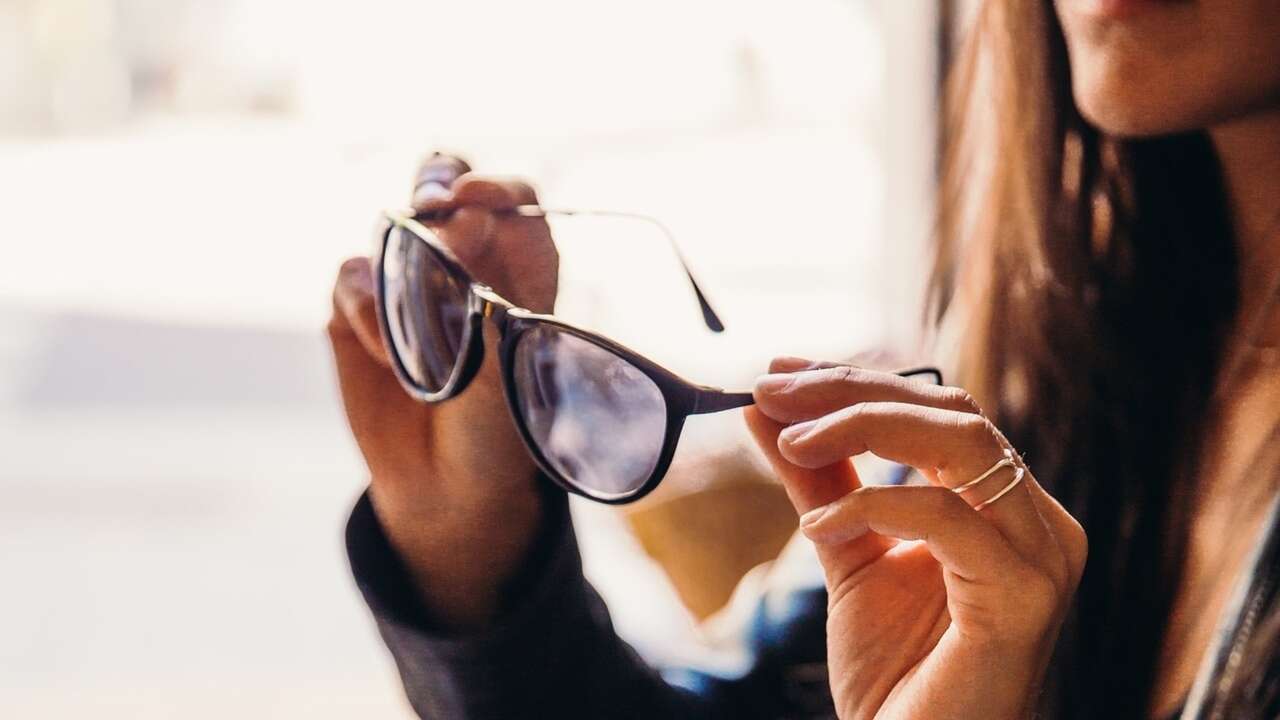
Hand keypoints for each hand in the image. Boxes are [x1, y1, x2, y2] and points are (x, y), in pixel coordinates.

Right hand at [328, 155, 558, 627]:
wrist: (449, 488)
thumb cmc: (502, 427)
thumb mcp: (510, 362)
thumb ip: (488, 290)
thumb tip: (465, 220)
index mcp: (523, 268)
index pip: (513, 199)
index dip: (495, 187)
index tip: (475, 201)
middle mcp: (465, 261)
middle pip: (444, 184)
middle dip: (436, 193)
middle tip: (434, 214)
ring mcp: (407, 280)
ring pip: (390, 233)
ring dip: (401, 280)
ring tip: (421, 350)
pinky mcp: (358, 309)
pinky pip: (351, 279)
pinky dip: (366, 312)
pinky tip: (384, 356)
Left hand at [746, 359, 1086, 719]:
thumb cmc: (894, 672)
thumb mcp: (846, 554)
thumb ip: (818, 481)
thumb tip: (764, 411)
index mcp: (1005, 508)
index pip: (937, 412)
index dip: (855, 383)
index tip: (778, 373)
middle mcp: (1038, 522)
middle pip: (951, 412)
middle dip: (851, 390)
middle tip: (770, 389)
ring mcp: (1042, 556)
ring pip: (961, 442)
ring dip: (862, 426)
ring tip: (791, 442)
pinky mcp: (1026, 597)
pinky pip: (947, 519)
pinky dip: (875, 504)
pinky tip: (819, 524)